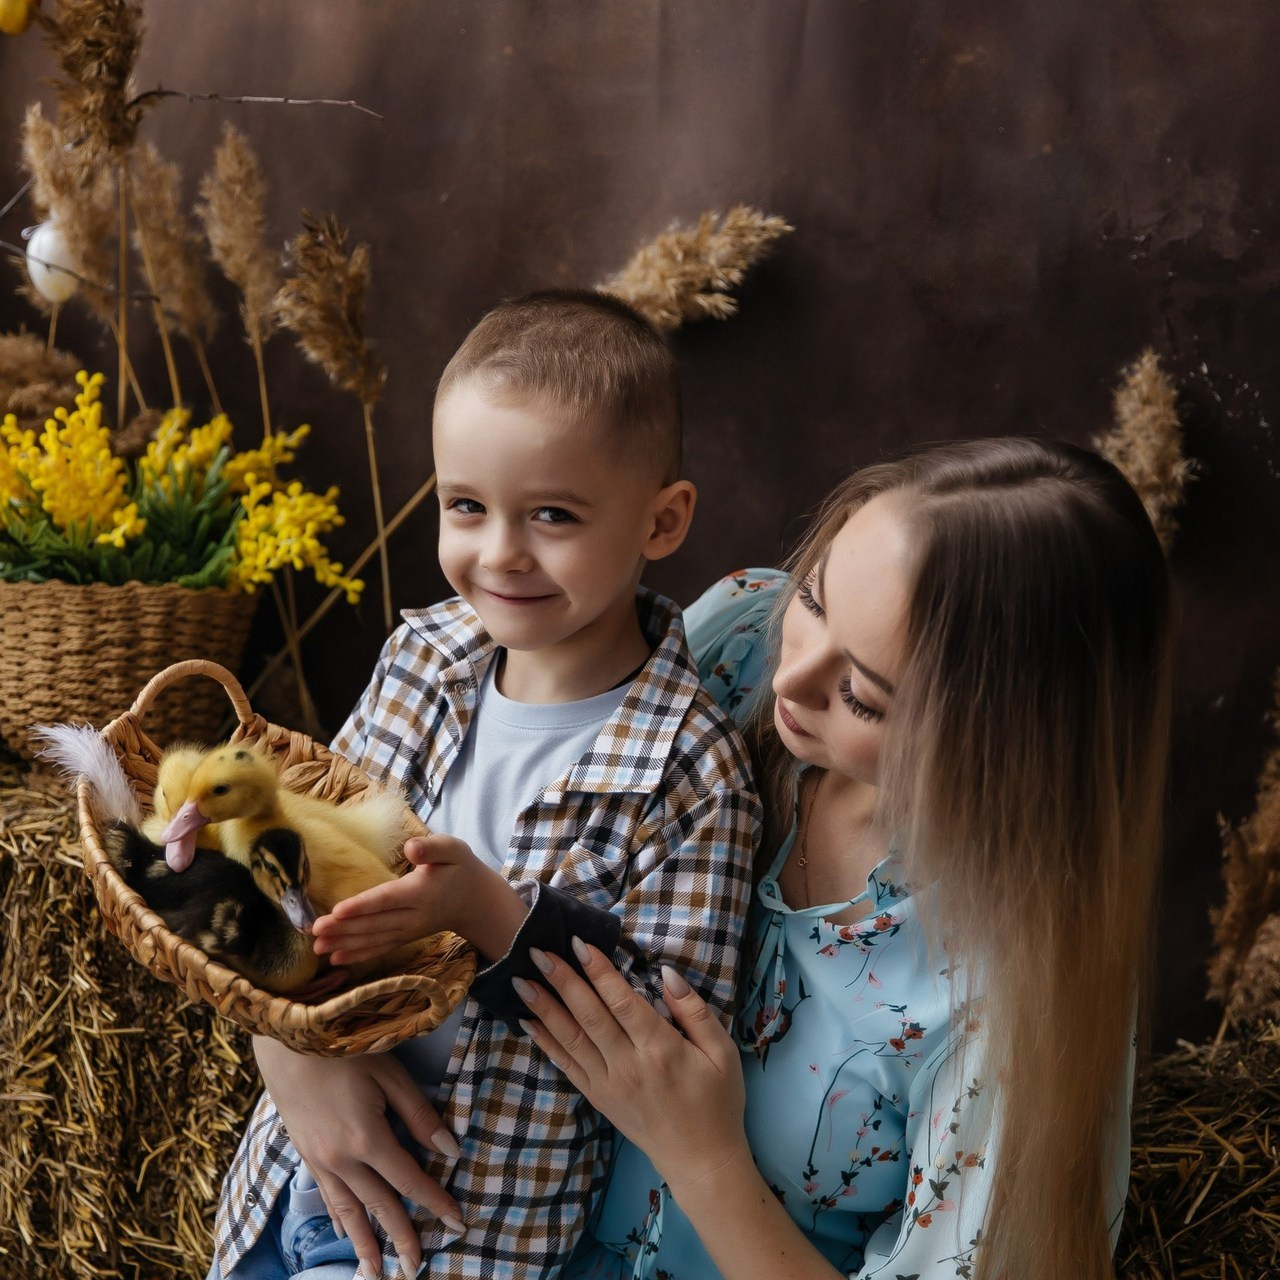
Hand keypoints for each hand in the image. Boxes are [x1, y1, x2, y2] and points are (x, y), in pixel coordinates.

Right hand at [253, 1036, 464, 1278]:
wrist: (287, 1041)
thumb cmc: (345, 1050)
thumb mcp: (390, 1074)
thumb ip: (420, 1115)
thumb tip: (450, 1149)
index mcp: (367, 1138)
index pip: (409, 1180)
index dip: (435, 1202)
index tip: (457, 1223)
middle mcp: (341, 1159)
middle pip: (378, 1206)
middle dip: (400, 1238)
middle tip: (415, 1269)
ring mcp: (319, 1160)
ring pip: (348, 1211)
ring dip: (364, 1243)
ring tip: (376, 1272)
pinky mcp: (305, 1155)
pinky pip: (326, 1196)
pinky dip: (338, 1218)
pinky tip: (343, 1233)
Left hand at [314, 833, 529, 964]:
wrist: (476, 901)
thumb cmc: (461, 868)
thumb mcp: (454, 849)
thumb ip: (432, 847)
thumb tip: (410, 848)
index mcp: (421, 892)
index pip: (387, 900)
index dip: (362, 906)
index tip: (338, 910)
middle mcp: (414, 916)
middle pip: (375, 924)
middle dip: (344, 928)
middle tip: (315, 930)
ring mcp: (409, 930)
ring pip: (374, 939)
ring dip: (345, 944)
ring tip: (317, 947)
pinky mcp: (405, 937)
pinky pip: (380, 949)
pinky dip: (358, 955)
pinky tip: (336, 960)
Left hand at [514, 940, 751, 1196]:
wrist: (701, 1161)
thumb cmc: (717, 1102)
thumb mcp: (723, 1053)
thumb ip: (695, 1011)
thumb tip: (666, 974)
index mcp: (661, 1049)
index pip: (622, 1001)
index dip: (599, 971)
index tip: (578, 943)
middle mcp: (628, 1065)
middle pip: (589, 1015)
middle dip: (562, 980)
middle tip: (536, 951)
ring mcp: (608, 1084)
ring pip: (571, 1039)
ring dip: (544, 1008)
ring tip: (520, 981)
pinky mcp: (598, 1098)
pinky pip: (567, 1066)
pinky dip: (546, 1042)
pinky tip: (527, 1022)